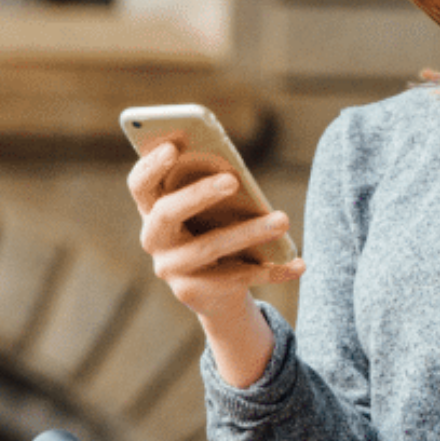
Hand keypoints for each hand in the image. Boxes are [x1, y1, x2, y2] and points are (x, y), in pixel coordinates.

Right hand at [128, 140, 304, 384]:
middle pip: (168, 213)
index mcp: (152, 208)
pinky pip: (238, 277)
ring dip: (249, 232)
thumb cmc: (214, 230)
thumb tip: (235, 172)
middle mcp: (153, 239)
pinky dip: (273, 270)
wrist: (215, 290)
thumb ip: (214, 186)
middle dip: (199, 194)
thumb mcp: (211, 208)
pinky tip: (299, 264)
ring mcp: (171, 269)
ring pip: (209, 247)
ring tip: (283, 220)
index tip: (173, 147)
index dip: (151, 165)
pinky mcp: (195, 293)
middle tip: (233, 180)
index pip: (140, 185)